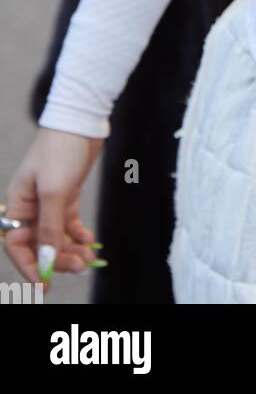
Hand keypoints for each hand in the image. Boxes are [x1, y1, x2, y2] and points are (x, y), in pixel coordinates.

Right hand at [3, 128, 104, 291]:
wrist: (80, 119)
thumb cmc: (60, 149)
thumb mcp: (54, 190)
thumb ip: (48, 227)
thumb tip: (44, 260)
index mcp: (18, 204)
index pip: (17, 245)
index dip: (29, 266)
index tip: (44, 284)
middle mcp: (31, 206)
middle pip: (40, 244)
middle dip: (57, 258)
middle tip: (79, 267)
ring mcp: (50, 200)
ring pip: (57, 236)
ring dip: (71, 249)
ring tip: (88, 258)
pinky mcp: (67, 194)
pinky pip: (69, 224)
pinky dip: (79, 235)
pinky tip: (90, 242)